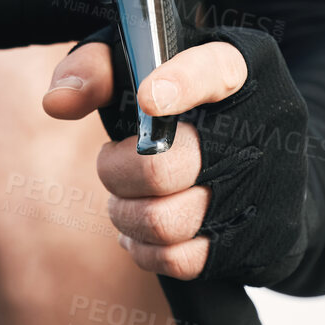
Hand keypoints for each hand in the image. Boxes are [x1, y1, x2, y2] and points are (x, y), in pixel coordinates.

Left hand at [39, 24, 313, 287]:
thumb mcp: (146, 65)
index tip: (146, 100)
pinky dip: (144, 248)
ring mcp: (264, 189)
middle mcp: (263, 127)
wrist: (266, 163)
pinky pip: (179, 260)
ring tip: (126, 195)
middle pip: (166, 165)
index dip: (180, 85)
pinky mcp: (257, 241)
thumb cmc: (186, 105)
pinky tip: (142, 229)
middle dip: (117, 170)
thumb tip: (57, 102)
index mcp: (241, 66)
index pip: (216, 70)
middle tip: (112, 160)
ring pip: (164, 221)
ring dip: (125, 212)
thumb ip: (99, 68)